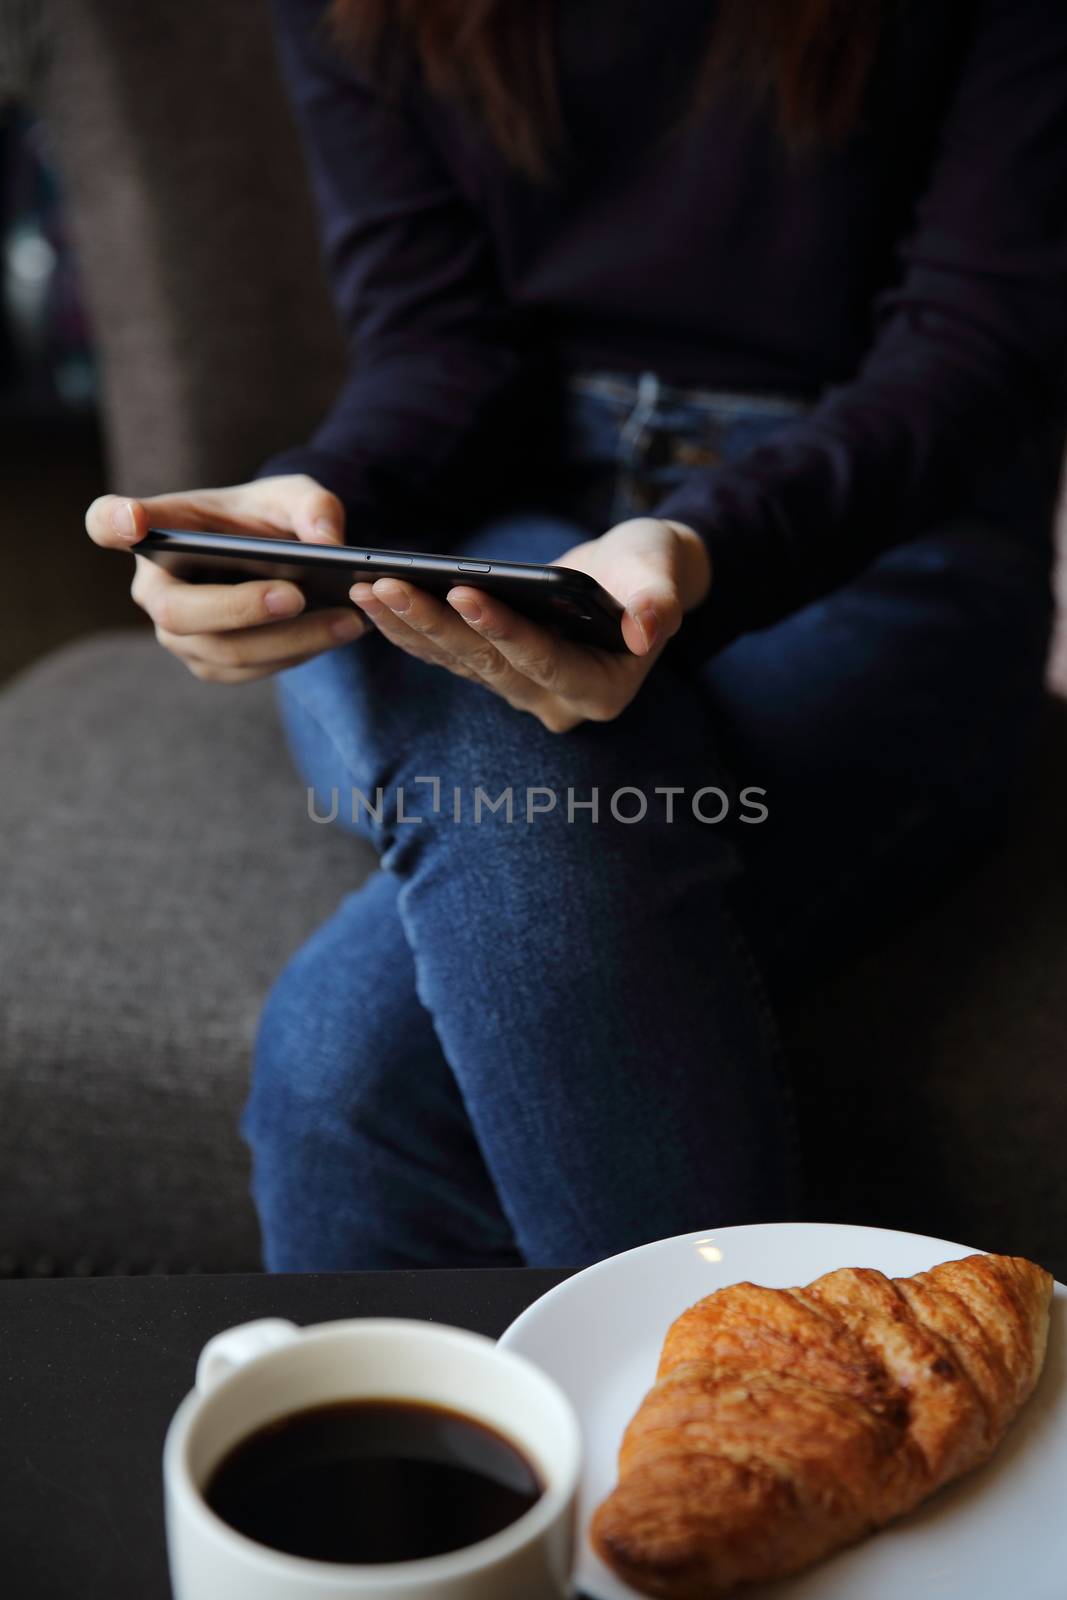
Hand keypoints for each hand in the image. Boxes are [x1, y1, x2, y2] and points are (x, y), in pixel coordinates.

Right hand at [85, 475, 365, 682]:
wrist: (282, 556)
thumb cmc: (271, 517)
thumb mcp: (297, 495)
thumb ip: (314, 507)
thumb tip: (327, 542)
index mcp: (160, 528)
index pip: (108, 522)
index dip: (113, 523)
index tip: (131, 521)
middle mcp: (155, 586)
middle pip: (177, 612)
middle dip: (240, 608)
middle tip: (298, 595)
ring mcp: (178, 633)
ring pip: (221, 651)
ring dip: (288, 640)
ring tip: (347, 620)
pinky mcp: (210, 662)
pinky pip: (249, 669)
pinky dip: (297, 653)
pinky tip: (339, 632)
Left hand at [349, 517, 710, 732]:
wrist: (633, 577)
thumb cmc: (649, 568)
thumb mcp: (660, 572)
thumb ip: (658, 600)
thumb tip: (649, 627)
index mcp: (601, 691)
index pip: (545, 661)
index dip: (503, 629)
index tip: (463, 590)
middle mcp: (555, 704)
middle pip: (487, 665)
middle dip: (436, 623)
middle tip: (388, 586)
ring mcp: (520, 693)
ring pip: (457, 663)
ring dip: (409, 626)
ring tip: (368, 588)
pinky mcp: (493, 673)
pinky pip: (445, 656)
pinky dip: (409, 628)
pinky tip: (372, 601)